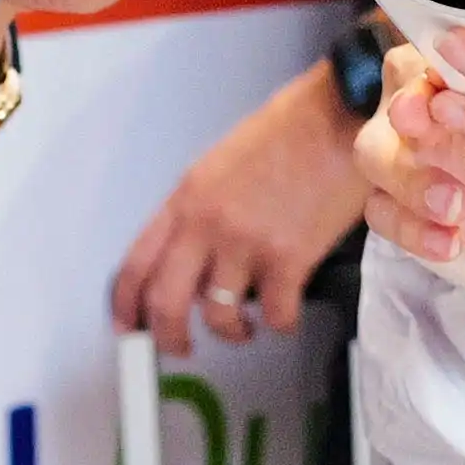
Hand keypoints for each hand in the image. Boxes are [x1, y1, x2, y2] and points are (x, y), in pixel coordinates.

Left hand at [123, 62, 373, 348]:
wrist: (340, 116)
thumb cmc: (292, 131)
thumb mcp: (222, 163)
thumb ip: (201, 211)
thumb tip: (194, 257)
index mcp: (187, 197)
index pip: (136, 263)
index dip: (125, 305)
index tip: (127, 326)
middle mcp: (207, 223)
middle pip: (165, 302)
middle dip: (167, 338)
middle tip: (179, 348)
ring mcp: (246, 242)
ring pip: (218, 317)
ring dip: (231, 333)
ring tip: (243, 328)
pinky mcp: (289, 258)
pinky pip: (274, 315)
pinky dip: (280, 323)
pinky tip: (286, 314)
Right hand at [355, 39, 464, 279]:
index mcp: (442, 65)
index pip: (420, 60)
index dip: (424, 78)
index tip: (439, 91)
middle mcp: (408, 100)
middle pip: (391, 107)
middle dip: (409, 124)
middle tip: (428, 131)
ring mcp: (394, 150)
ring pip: (375, 158)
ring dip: (411, 185)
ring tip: (455, 210)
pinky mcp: (392, 198)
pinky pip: (382, 211)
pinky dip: (413, 231)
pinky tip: (449, 243)